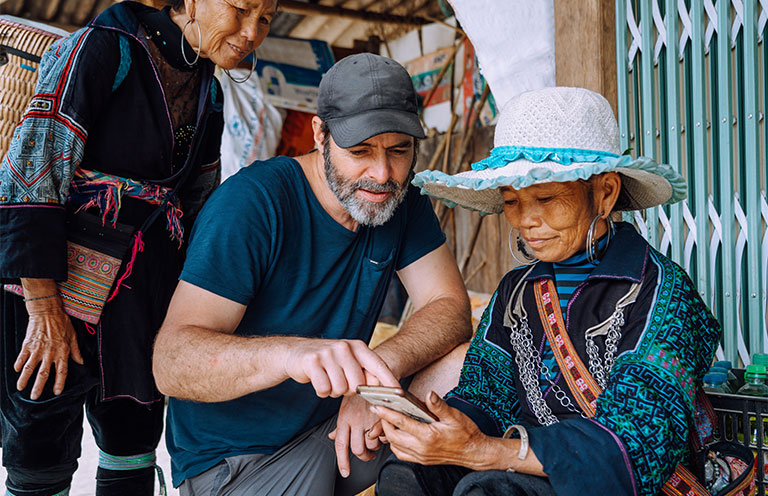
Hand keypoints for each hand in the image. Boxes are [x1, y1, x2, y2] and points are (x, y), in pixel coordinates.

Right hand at [14, 298, 83, 399]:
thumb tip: (81, 362)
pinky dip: (18, 364)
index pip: (62, 372)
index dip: (59, 383)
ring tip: (21, 388)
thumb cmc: (62, 323)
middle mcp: (50, 353)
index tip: (56, 392)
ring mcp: (37, 349)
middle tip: (34, 397)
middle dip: (39, 387)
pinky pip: (22, 357)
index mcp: (62, 352)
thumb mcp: (73, 337)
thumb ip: (76, 351)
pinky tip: (17, 371)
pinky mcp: (28, 344)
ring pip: (30, 368)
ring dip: (25, 379)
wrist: (47, 311)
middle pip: (43, 374)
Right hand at [283, 339, 398, 397]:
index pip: (378, 366)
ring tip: (328, 379)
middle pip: (357, 384)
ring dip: (334, 391)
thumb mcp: (348, 361)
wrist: (297, 353)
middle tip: (339, 382)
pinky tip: (318, 380)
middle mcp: (344, 347)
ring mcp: (328, 353)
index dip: (389, 381)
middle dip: (348, 390)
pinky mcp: (312, 361)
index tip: (399, 394)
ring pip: (340, 389)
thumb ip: (364, 372)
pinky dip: (321, 391)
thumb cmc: (328, 361)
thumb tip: (383, 389)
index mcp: (357, 347)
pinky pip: (324, 389)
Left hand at [329, 393, 385, 477]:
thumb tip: (331, 437)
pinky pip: (383, 436)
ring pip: (371, 444)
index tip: (345, 472)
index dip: (342, 461)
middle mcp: (355, 420)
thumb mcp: (345, 407)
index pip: (340, 444)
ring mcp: (368, 418)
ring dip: (375, 446)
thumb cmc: (359, 392)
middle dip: (364, 457)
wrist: (374, 375)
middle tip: (368, 455)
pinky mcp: (382, 416)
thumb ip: (340, 425)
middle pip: (357, 449)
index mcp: (343, 419)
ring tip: (376, 440)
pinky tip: (384, 433)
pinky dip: (385, 438)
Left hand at [373, 391, 490, 468]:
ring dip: (388, 434)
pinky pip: (401, 454)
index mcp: (428, 436)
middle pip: (393, 436)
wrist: (474, 452)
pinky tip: (397, 435)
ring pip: (395, 446)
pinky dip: (395, 444)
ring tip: (387, 421)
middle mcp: (422, 448)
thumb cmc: (466, 433)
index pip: (401, 423)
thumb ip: (439, 405)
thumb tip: (429, 394)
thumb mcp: (455, 416)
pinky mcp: (422, 460)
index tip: (377, 406)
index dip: (387, 414)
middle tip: (380, 410)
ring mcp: (421, 456)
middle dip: (384, 423)